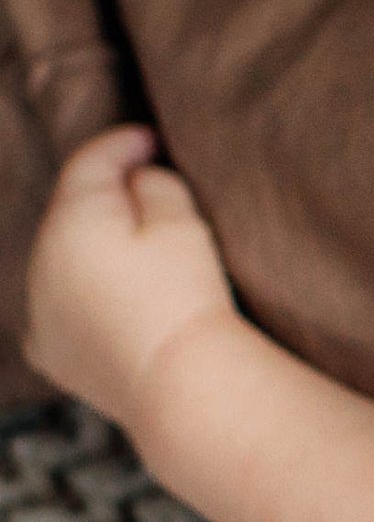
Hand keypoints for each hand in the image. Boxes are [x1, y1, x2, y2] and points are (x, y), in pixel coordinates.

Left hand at [24, 125, 238, 430]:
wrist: (179, 384)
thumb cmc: (187, 296)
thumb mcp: (182, 225)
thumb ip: (155, 186)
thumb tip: (138, 180)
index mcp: (71, 222)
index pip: (89, 163)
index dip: (122, 143)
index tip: (151, 137)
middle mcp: (39, 263)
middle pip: (69, 211)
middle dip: (104, 194)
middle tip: (147, 183)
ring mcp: (38, 311)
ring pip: (60, 259)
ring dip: (90, 244)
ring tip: (134, 243)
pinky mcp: (49, 351)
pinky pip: (59, 305)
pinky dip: (80, 290)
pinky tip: (110, 295)